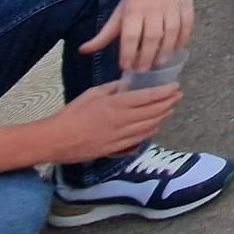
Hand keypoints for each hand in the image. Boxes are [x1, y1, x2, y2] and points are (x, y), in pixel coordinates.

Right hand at [44, 82, 180, 164]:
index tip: (176, 86)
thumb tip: (127, 85)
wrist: (56, 140)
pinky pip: (138, 139)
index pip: (149, 97)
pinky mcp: (115, 148)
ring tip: (170, 109)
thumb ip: (113, 88)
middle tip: (178, 96)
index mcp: (117, 104)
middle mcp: (123, 120)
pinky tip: (155, 126)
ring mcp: (120, 136)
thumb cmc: (72, 114)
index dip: (165, 92)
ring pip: (149, 126)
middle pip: (153, 111)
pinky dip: (150, 131)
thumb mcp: (93, 93)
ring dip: (162, 116)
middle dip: (168, 103)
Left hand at [83, 0, 191, 72]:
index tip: (125, 67)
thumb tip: (83, 51)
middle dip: (148, 55)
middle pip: (152, 36)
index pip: (130, 35)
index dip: (128, 53)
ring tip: (160, 62)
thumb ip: (104, 34)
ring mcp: (171, 5)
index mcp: (133, 10)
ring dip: (166, 49)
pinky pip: (187, 23)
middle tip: (144, 70)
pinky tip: (178, 48)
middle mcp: (152, 8)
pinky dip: (184, 37)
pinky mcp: (186, 3)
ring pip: (171, 31)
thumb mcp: (119, 12)